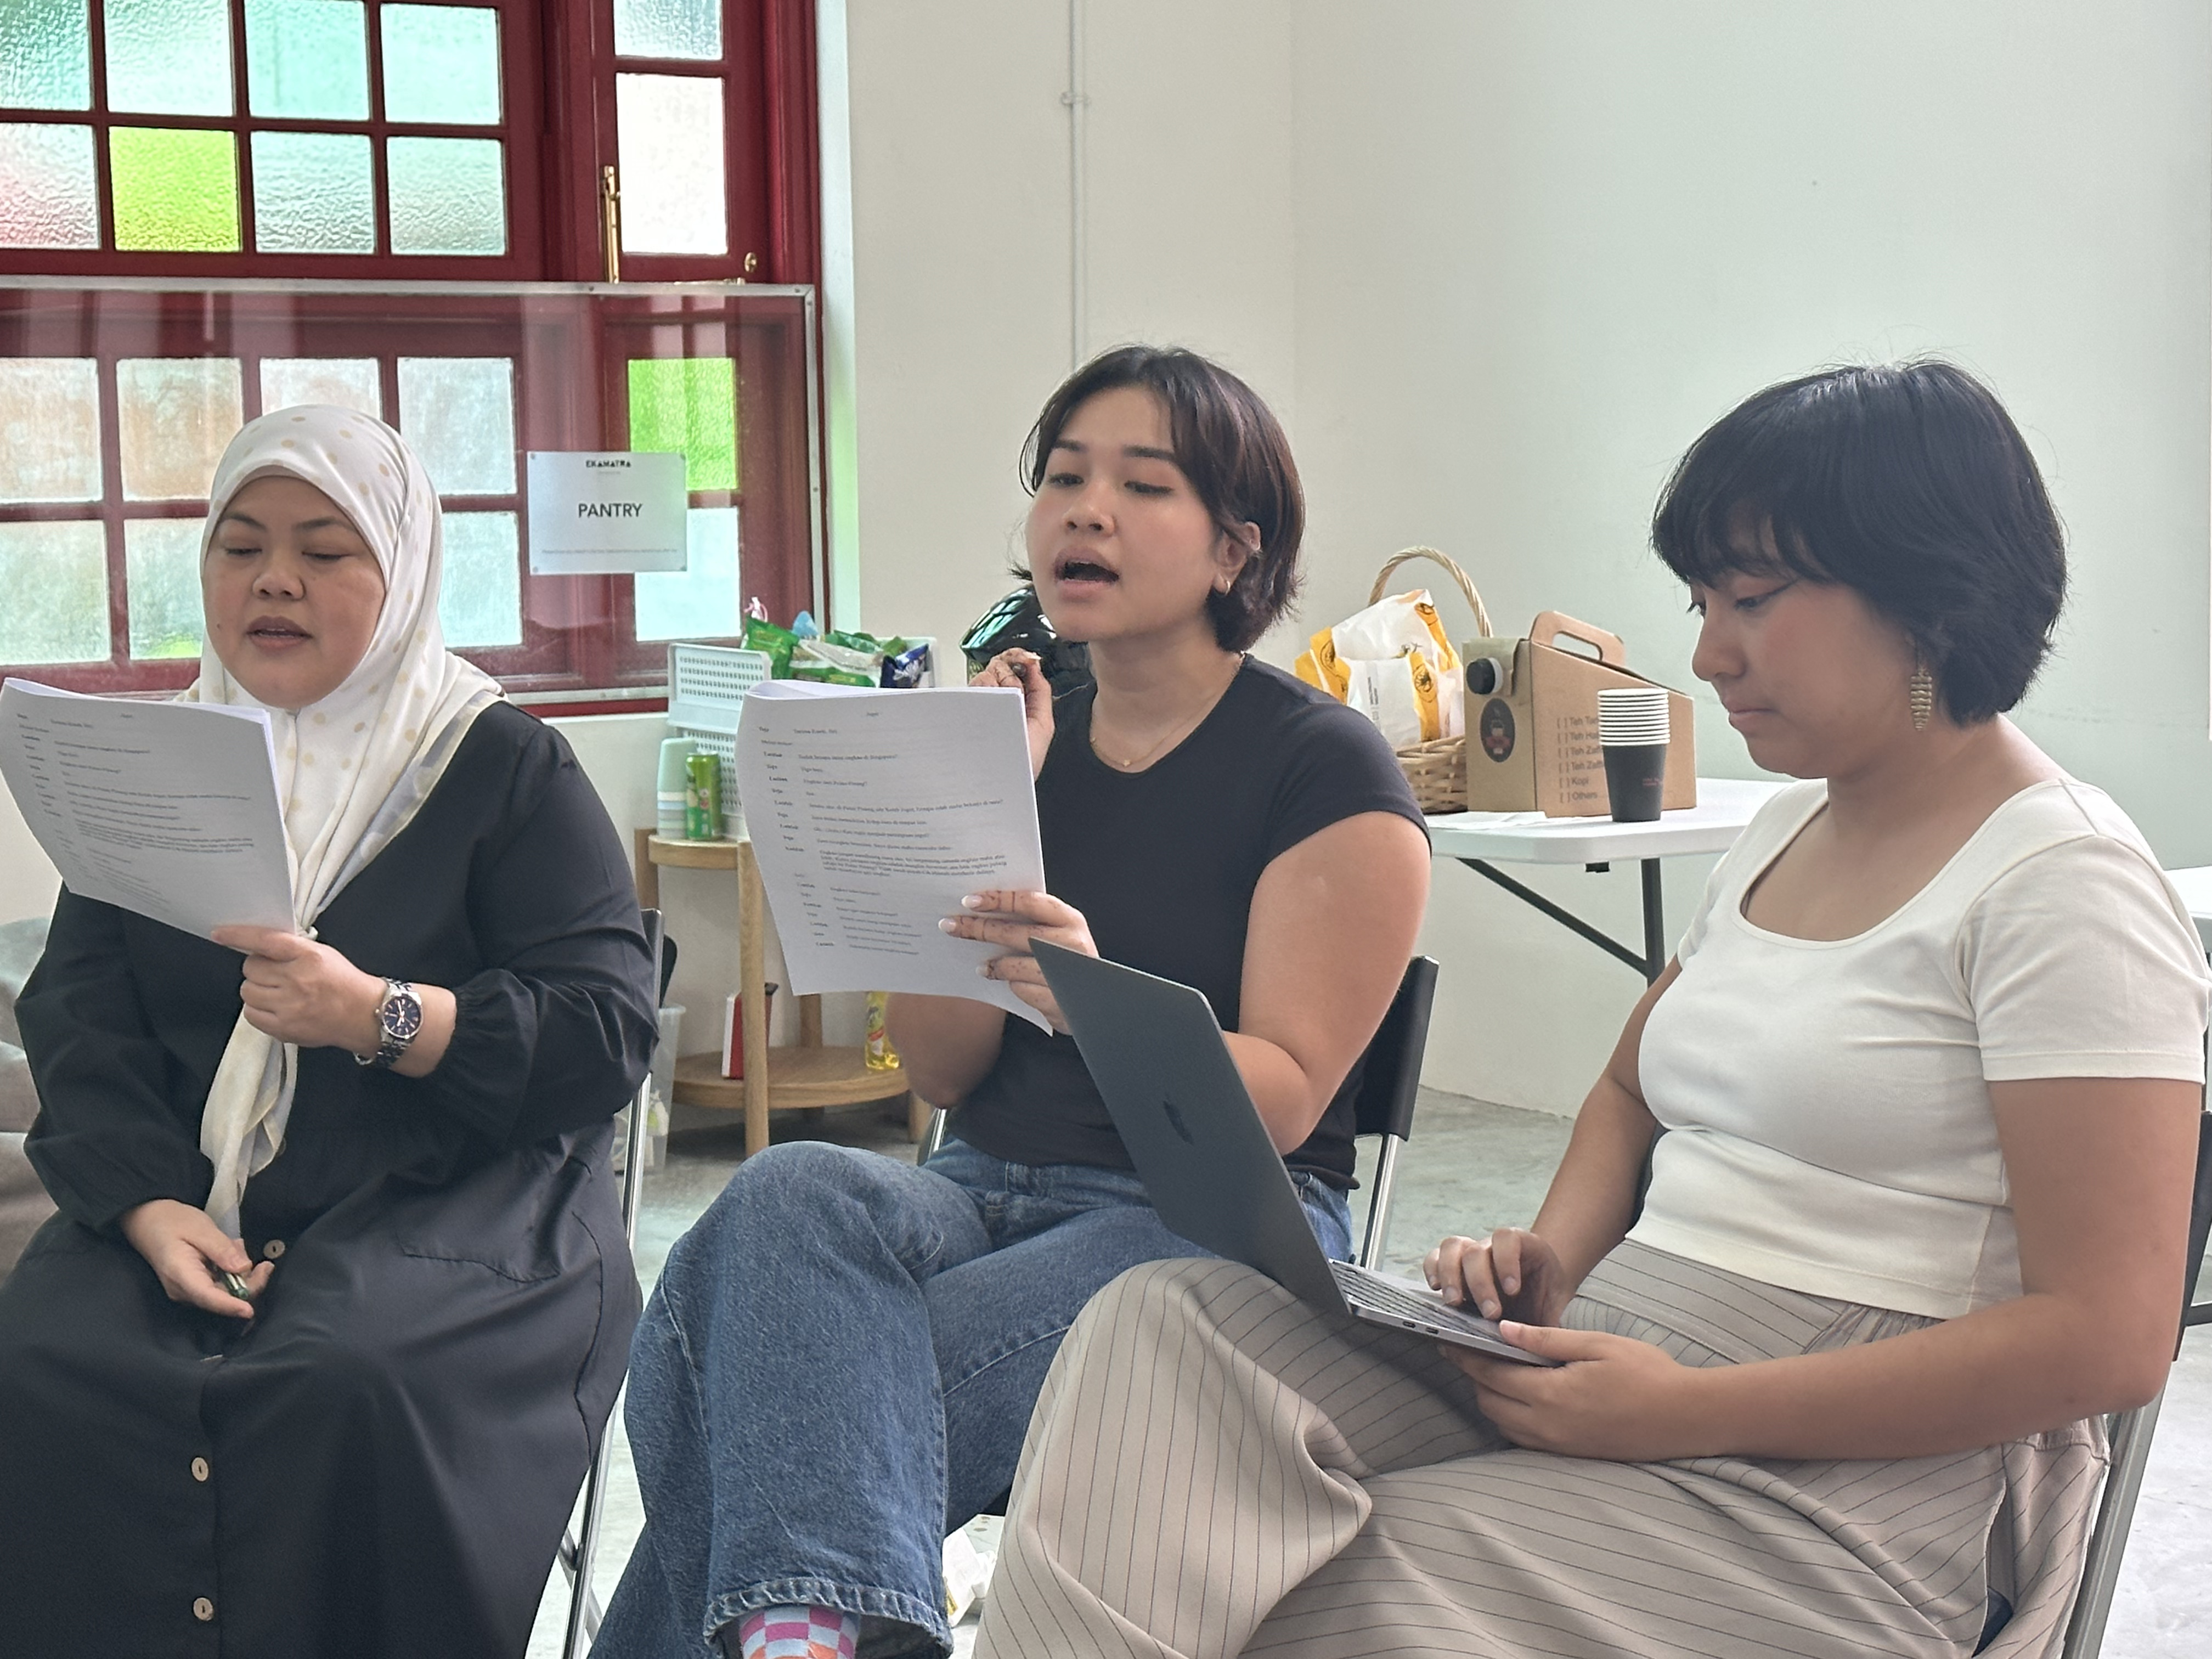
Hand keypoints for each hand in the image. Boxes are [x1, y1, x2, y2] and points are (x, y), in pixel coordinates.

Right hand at [120, 1198, 272, 1318]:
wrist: (149, 1220)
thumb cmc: (171, 1221)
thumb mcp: (201, 1229)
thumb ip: (222, 1249)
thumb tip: (244, 1268)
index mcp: (180, 1275)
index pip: (207, 1297)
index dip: (230, 1305)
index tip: (249, 1310)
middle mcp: (183, 1289)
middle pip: (222, 1298)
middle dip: (248, 1284)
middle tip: (266, 1265)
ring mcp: (188, 1290)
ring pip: (225, 1292)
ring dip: (240, 1274)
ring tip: (235, 1245)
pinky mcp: (195, 1286)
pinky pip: (220, 1285)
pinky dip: (232, 1270)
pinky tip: (230, 1251)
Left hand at [212, 925, 382, 1053]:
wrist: (364, 1015)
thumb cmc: (344, 984)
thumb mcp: (323, 954)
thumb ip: (292, 949)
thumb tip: (259, 947)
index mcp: (308, 956)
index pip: (265, 941)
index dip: (239, 936)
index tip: (220, 934)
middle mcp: (297, 980)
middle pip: (251, 969)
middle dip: (259, 970)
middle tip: (275, 975)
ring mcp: (289, 1005)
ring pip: (248, 991)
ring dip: (258, 990)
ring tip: (278, 993)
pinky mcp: (284, 1027)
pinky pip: (251, 1015)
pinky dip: (258, 1010)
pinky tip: (276, 1008)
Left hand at [939, 890, 1096, 1032]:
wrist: (1095, 1001)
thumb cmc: (1067, 960)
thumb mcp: (1058, 934)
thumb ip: (1032, 921)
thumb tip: (981, 907)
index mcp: (1070, 919)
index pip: (1029, 902)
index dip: (998, 899)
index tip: (968, 901)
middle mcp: (1071, 944)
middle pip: (1016, 932)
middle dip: (980, 928)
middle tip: (950, 926)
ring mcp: (1066, 973)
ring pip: (1016, 965)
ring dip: (994, 965)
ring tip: (981, 967)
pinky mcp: (1060, 1000)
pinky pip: (1023, 990)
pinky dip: (1011, 986)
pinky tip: (1006, 983)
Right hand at [971, 649, 1054, 777]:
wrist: (1007, 783)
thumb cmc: (1023, 761)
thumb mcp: (1043, 723)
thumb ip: (1041, 691)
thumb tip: (1035, 664)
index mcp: (1014, 702)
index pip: (1011, 667)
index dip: (1017, 657)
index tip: (1025, 658)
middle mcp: (994, 702)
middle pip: (996, 666)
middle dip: (1009, 670)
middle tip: (1017, 690)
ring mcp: (978, 706)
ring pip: (984, 674)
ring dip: (1001, 683)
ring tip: (1007, 706)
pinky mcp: (965, 711)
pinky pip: (974, 687)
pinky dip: (986, 688)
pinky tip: (993, 703)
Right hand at [1424, 1226, 1572, 1323]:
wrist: (1541, 1287)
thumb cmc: (1547, 1297)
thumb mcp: (1557, 1304)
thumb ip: (1551, 1319)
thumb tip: (1544, 1346)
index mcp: (1523, 1245)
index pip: (1507, 1239)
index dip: (1506, 1261)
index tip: (1513, 1290)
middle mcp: (1492, 1245)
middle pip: (1476, 1251)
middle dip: (1480, 1283)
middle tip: (1490, 1313)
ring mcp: (1471, 1252)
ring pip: (1451, 1247)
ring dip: (1450, 1275)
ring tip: (1454, 1303)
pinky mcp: (1454, 1265)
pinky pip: (1435, 1257)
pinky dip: (1432, 1270)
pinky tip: (1436, 1289)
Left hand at [1447, 1324, 1715, 1460]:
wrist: (1687, 1418)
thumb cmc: (1647, 1373)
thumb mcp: (1597, 1344)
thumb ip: (1546, 1339)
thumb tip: (1504, 1330)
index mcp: (1552, 1394)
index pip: (1491, 1374)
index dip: (1466, 1357)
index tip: (1448, 1340)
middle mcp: (1548, 1425)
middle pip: (1489, 1402)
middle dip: (1473, 1377)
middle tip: (1466, 1351)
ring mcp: (1558, 1444)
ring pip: (1503, 1423)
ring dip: (1490, 1398)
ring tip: (1489, 1370)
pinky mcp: (1570, 1453)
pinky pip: (1523, 1438)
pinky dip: (1510, 1417)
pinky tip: (1517, 1396)